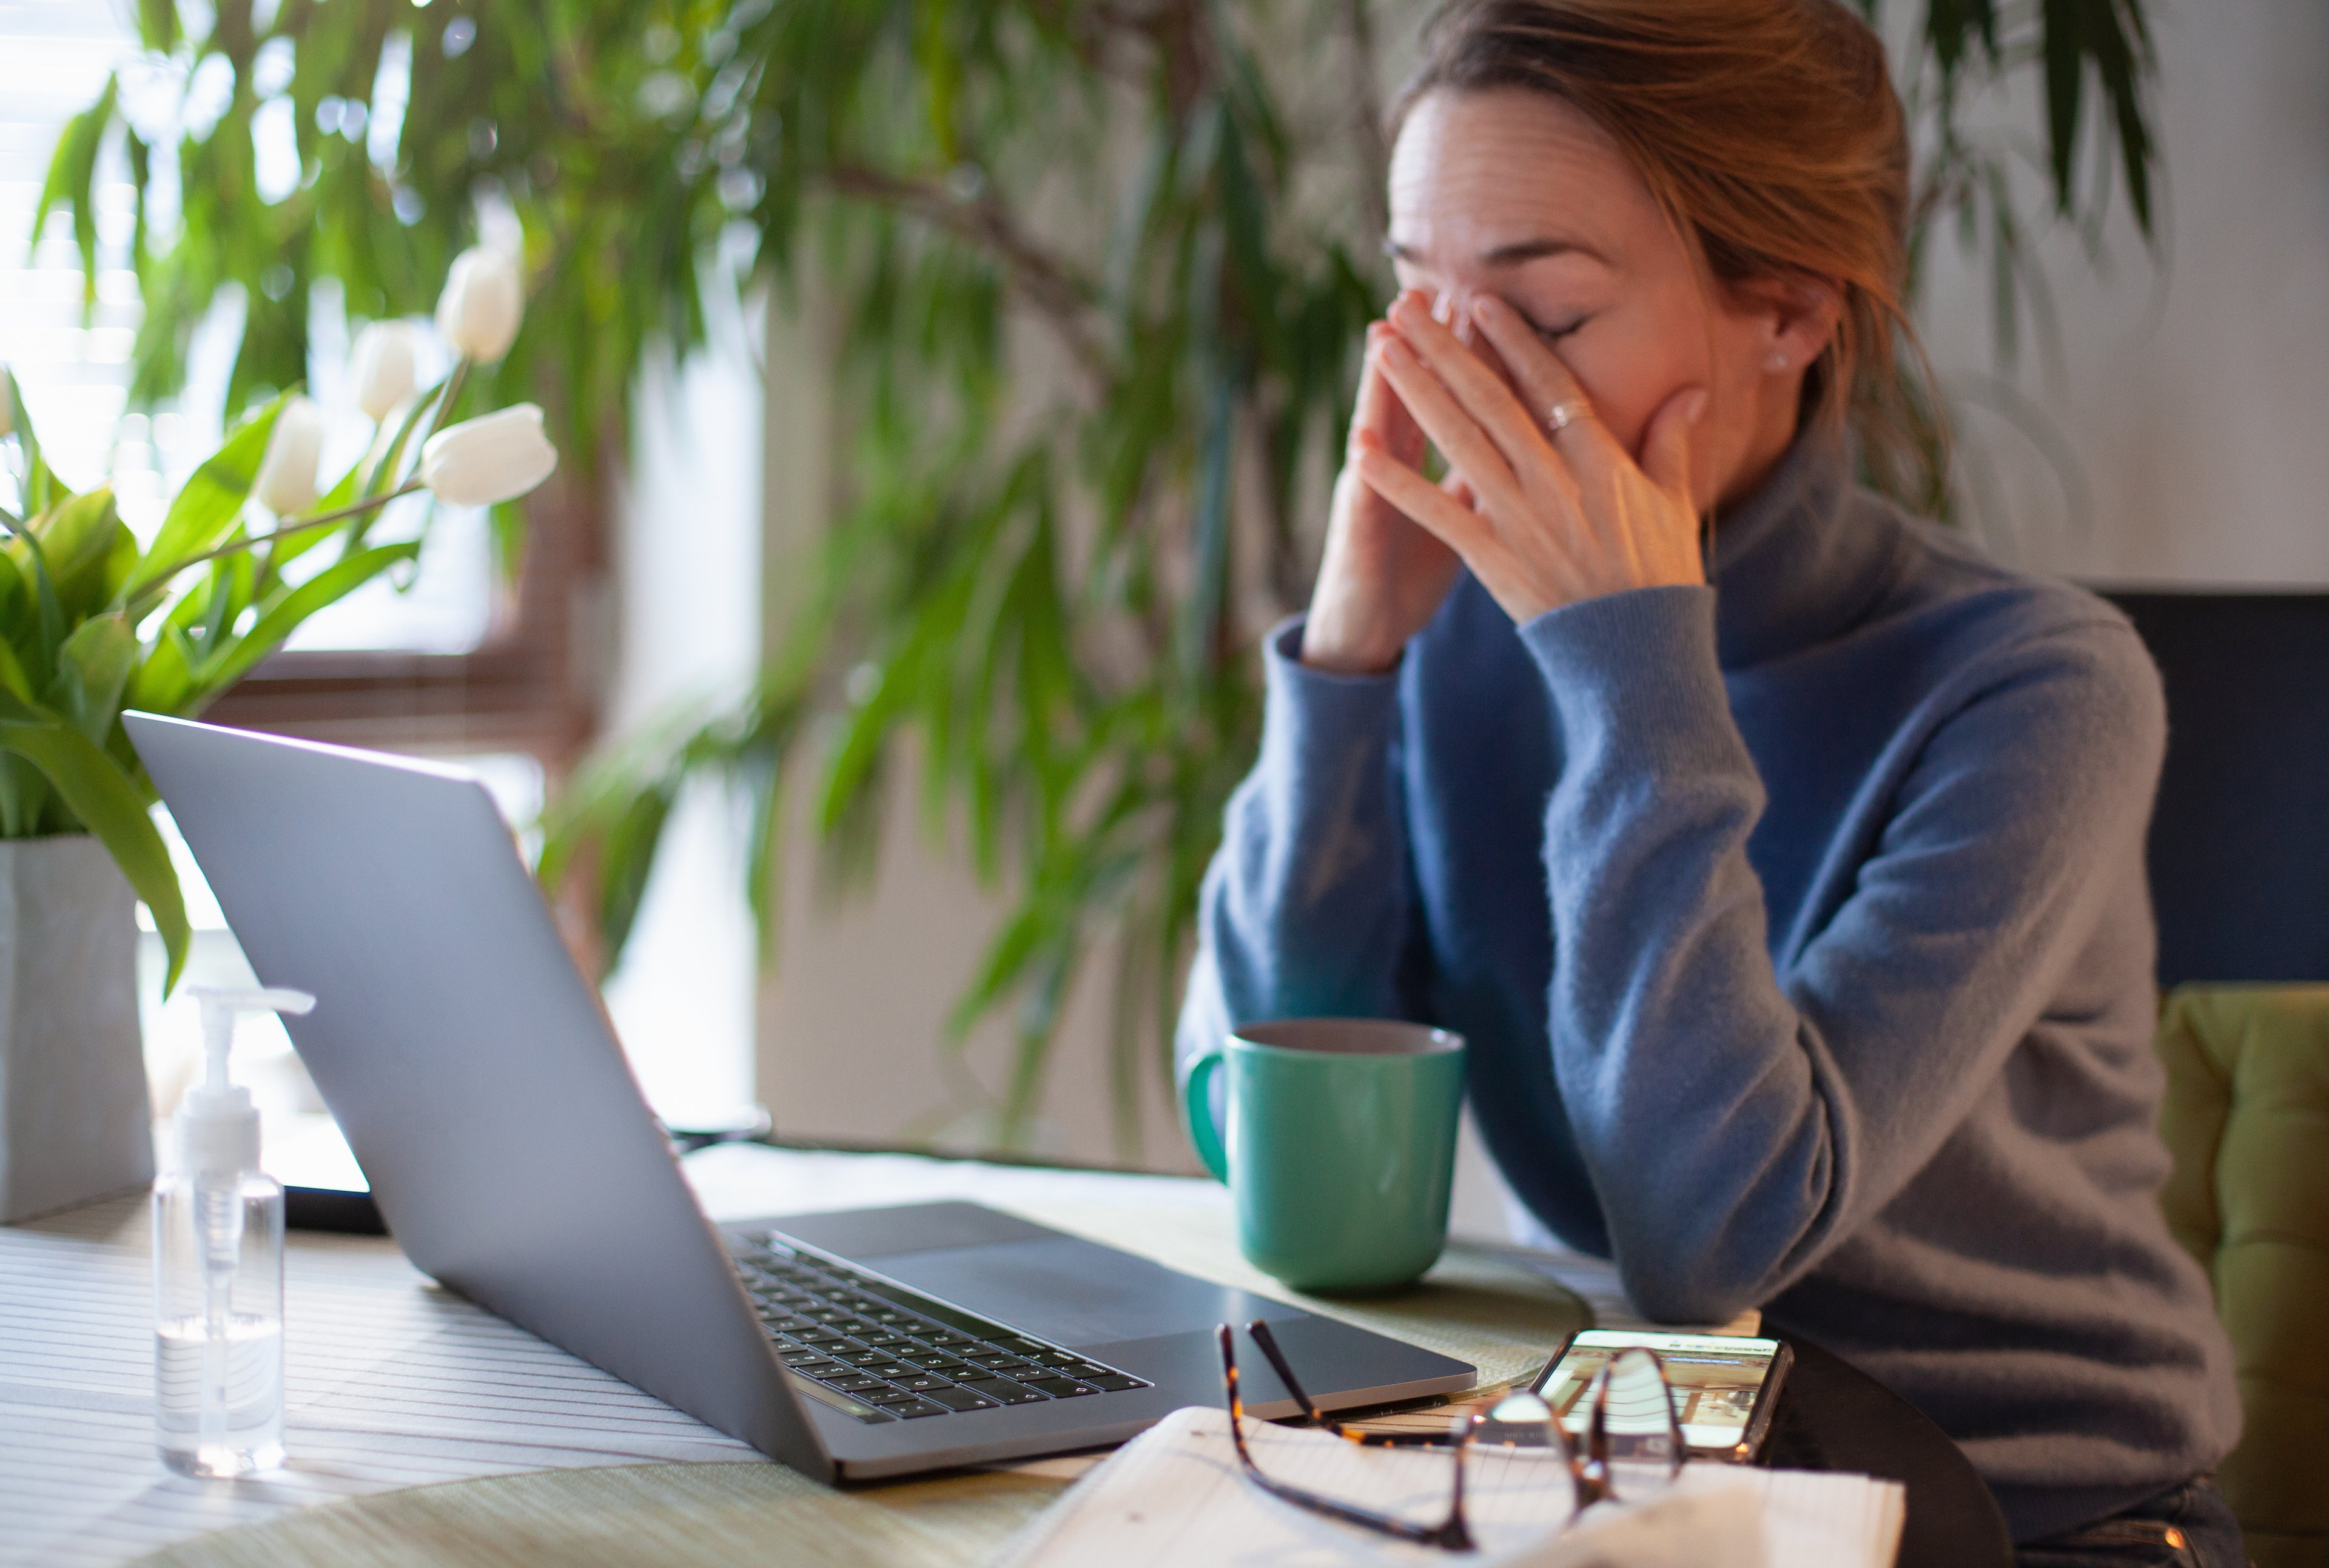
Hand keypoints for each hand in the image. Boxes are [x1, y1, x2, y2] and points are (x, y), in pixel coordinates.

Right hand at [1301, 321, 1464, 673]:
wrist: (1365, 628)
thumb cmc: (1409, 569)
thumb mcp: (1458, 515)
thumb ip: (1485, 471)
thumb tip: (1524, 434)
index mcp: (1425, 461)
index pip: (1453, 397)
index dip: (1467, 353)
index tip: (1484, 302)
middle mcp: (1393, 468)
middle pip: (1412, 397)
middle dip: (1424, 347)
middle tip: (1434, 290)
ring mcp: (1371, 498)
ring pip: (1376, 433)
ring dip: (1378, 388)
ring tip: (1382, 336)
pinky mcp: (1357, 539)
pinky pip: (1362, 505)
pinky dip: (1363, 475)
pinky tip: (1359, 443)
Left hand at [1353, 291, 1707, 625]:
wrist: (1637, 648)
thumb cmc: (1659, 573)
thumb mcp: (1674, 500)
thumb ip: (1672, 440)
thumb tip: (1694, 389)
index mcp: (1598, 459)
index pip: (1548, 383)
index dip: (1512, 339)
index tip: (1480, 299)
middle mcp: (1554, 479)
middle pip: (1490, 399)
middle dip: (1444, 349)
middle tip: (1406, 307)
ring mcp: (1519, 517)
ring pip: (1458, 440)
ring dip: (1414, 391)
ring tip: (1381, 349)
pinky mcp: (1491, 557)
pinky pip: (1435, 512)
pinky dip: (1396, 482)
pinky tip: (1361, 450)